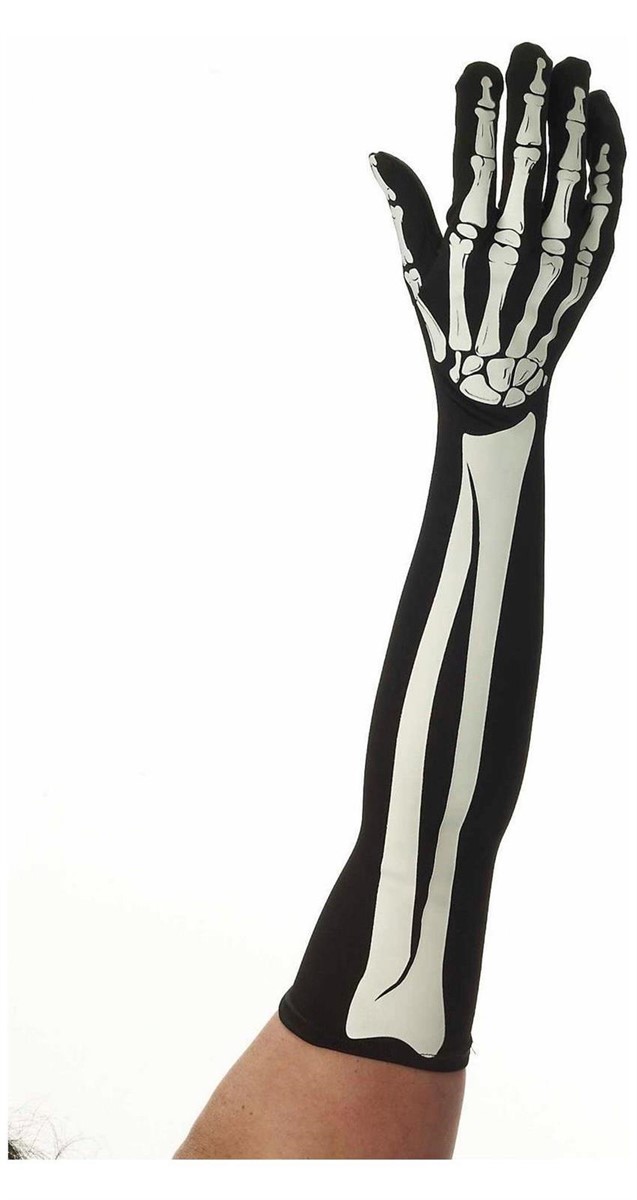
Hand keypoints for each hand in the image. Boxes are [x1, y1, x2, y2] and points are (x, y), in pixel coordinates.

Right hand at [370, 42, 624, 414]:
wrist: (496, 394)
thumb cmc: (448, 330)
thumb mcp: (416, 276)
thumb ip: (406, 212)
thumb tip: (378, 155)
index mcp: (463, 244)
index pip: (471, 158)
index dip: (477, 107)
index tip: (480, 67)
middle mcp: (512, 246)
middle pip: (526, 153)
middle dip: (530, 94)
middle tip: (532, 50)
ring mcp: (556, 258)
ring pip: (571, 170)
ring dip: (574, 112)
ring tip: (574, 67)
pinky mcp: (589, 269)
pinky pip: (605, 203)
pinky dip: (607, 156)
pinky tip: (603, 113)